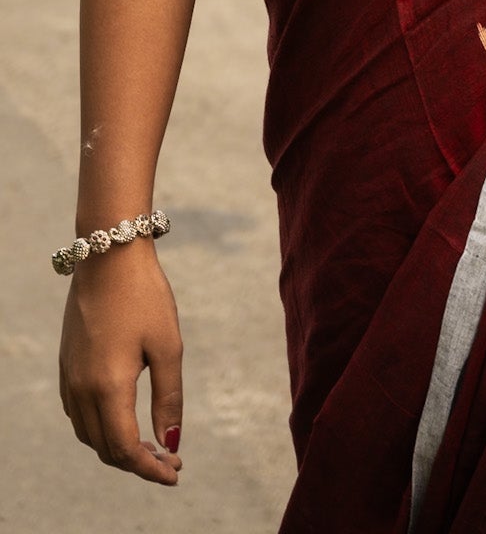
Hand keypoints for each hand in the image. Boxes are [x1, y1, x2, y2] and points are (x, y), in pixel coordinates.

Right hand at [59, 242, 183, 483]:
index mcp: (108, 388)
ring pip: (88, 434)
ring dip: (116, 447)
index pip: (125, 449)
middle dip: (137, 462)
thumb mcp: (168, 346)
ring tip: (151, 445)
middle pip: (105, 448)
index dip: (150, 468)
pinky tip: (123, 419)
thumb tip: (172, 442)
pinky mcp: (66, 365)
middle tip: (171, 461)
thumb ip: (169, 397)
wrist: (109, 255)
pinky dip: (99, 428)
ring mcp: (69, 378)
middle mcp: (81, 390)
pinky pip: (78, 414)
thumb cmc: (145, 296)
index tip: (175, 474)